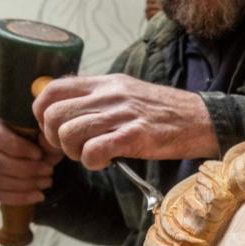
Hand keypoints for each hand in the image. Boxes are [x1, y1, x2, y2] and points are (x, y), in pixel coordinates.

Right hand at [0, 112, 61, 204]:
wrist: (30, 148)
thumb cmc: (37, 137)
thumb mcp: (44, 133)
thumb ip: (46, 138)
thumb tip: (46, 142)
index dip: (17, 147)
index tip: (39, 155)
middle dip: (24, 170)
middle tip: (49, 172)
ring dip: (21, 186)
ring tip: (45, 183)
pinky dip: (15, 197)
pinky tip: (35, 196)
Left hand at [33, 74, 218, 169]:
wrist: (202, 119)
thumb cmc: (165, 112)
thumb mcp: (128, 93)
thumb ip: (99, 98)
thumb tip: (67, 111)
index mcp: (106, 82)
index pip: (53, 89)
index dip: (42, 113)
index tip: (54, 129)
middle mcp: (110, 94)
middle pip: (54, 115)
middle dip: (54, 138)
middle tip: (72, 148)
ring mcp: (122, 114)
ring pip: (69, 134)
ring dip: (73, 153)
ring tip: (90, 156)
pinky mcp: (135, 136)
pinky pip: (93, 151)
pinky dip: (92, 162)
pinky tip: (105, 162)